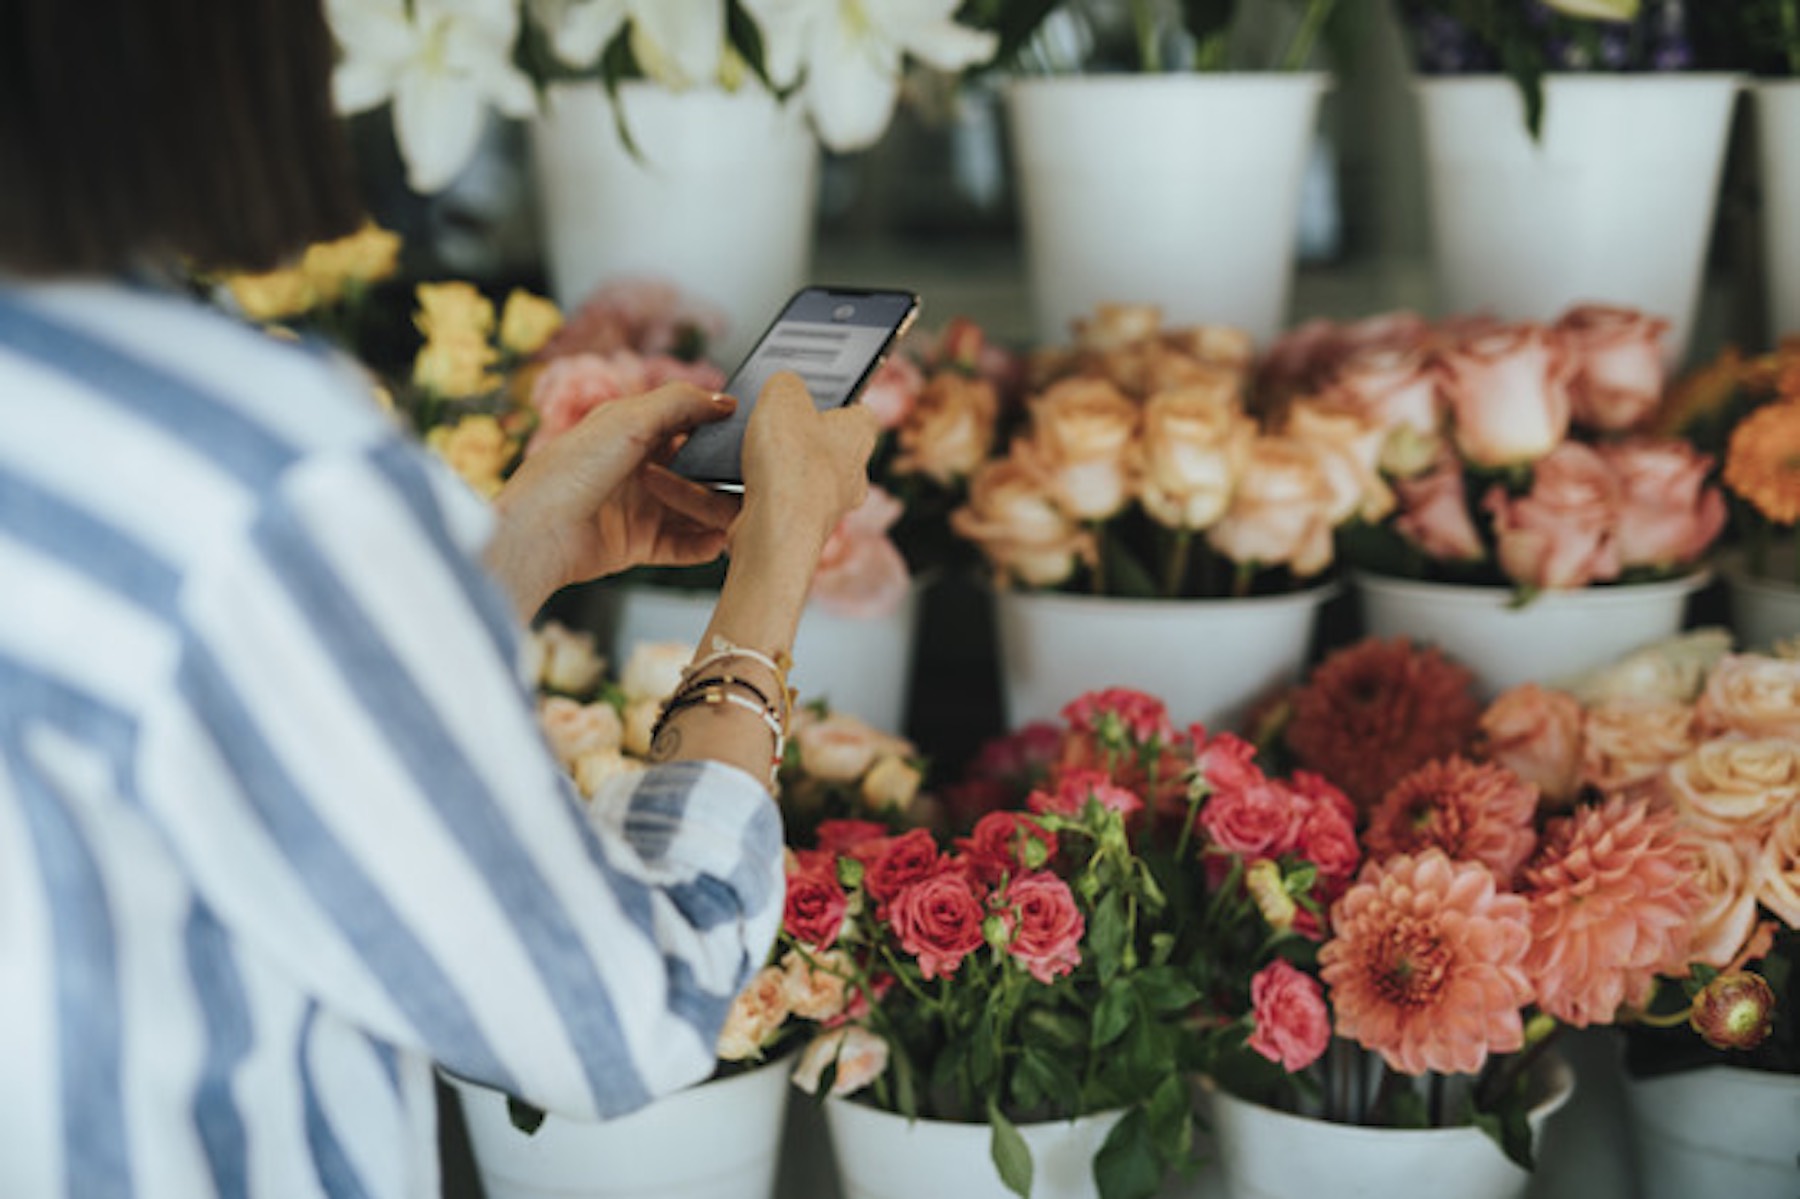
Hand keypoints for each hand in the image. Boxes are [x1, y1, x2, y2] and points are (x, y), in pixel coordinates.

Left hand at [487, 383, 742, 616]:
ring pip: (693, 510)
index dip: (717, 426)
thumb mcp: (628, 419)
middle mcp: (637, 467)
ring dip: (718, 513)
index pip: (686, 423)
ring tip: (744, 514)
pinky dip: (703, 545)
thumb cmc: (569, 471)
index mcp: (631, 430)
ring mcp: (638, 507)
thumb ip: (680, 402)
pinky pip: (681, 545)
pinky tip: (720, 540)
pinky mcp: (637, 544)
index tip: (750, 432)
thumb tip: (725, 400)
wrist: (539, 532)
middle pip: (695, 469)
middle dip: (725, 475)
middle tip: (757, 479)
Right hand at [734, 370, 880, 558]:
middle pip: (829, 443)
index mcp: (860, 434)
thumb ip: (786, 382)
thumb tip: (784, 386)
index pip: (857, 407)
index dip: (833, 396)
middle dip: (802, 434)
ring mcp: (828, 505)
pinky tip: (743, 484)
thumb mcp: (782, 395)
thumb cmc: (790, 466)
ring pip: (805, 475)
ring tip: (751, 452)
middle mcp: (853, 473)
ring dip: (781, 465)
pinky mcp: (802, 527)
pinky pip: (783, 501)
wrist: (776, 531)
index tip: (811, 390)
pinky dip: (766, 492)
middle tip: (774, 421)